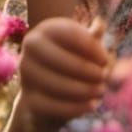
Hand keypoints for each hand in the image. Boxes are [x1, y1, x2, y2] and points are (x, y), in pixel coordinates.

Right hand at [17, 16, 108, 131]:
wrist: (51, 88)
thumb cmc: (75, 58)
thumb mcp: (85, 45)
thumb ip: (93, 36)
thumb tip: (100, 24)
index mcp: (47, 28)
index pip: (70, 34)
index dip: (91, 48)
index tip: (105, 60)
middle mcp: (31, 47)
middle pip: (60, 60)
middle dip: (87, 71)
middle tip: (104, 78)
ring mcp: (26, 72)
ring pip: (54, 84)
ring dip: (83, 90)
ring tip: (100, 91)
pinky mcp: (27, 97)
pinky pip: (50, 105)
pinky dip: (74, 107)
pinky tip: (91, 105)